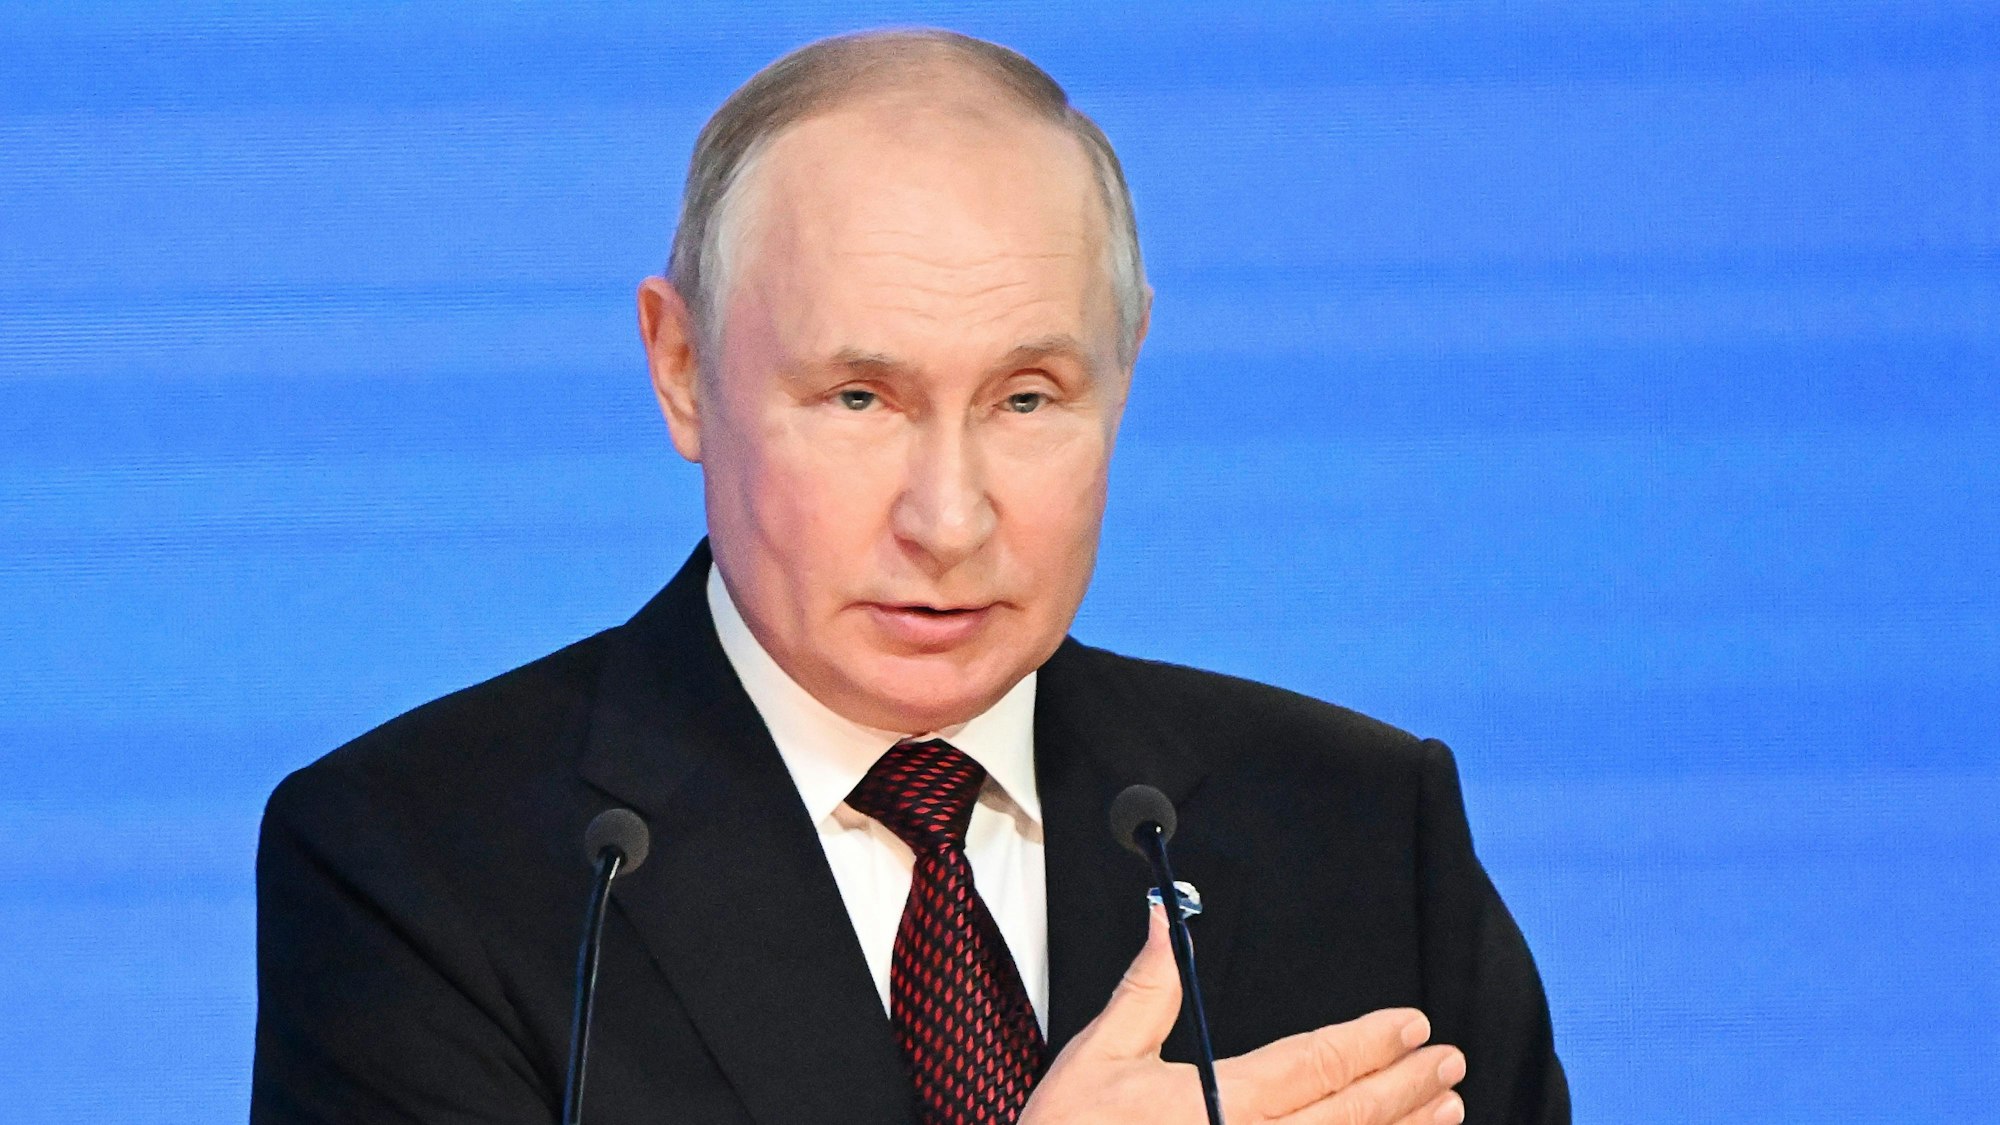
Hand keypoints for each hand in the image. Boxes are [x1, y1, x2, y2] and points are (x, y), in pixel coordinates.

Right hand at [1021, 907, 1465, 1123]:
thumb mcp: (1095, 1059)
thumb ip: (1146, 991)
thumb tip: (1163, 920)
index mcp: (1218, 1103)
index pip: (1317, 1064)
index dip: (1371, 1042)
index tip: (1411, 1024)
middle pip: (1351, 1117)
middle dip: (1407, 1086)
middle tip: (1450, 1063)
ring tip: (1446, 1110)